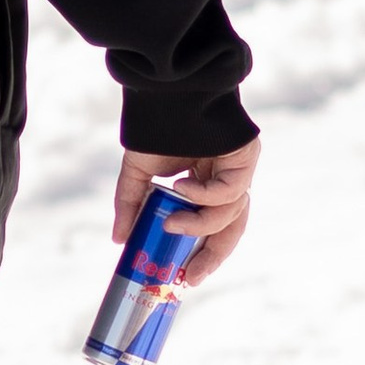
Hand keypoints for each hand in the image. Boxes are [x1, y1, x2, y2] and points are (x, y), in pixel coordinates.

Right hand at [112, 137, 258, 283]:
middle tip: (191, 276)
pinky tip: (181, 187)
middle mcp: (227, 179)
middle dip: (212, 255)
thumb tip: (118, 240)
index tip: (185, 277)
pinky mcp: (246, 158)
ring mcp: (239, 169)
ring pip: (231, 214)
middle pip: (231, 229)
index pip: (214, 227)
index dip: (203, 252)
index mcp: (207, 184)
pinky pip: (230, 191)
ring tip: (170, 222)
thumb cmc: (156, 123)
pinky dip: (204, 196)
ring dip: (199, 225)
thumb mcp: (138, 170)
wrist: (167, 88)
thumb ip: (131, 204)